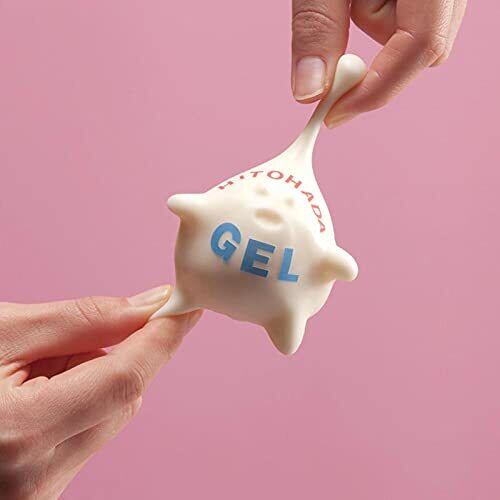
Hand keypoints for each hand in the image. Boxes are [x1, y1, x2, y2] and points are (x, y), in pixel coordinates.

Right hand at [0, 286, 200, 499]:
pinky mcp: (40, 493)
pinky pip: (87, 433)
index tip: (189, 306)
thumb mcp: (1, 333)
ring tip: (38, 368)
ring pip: (108, 415)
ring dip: (93, 377)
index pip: (125, 378)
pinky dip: (79, 400)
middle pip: (122, 398)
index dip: (164, 337)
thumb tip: (149, 306)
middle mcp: (37, 478)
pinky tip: (35, 392)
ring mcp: (39, 493)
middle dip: (116, 354)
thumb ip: (81, 320)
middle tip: (79, 336)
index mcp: (21, 433)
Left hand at [291, 0, 466, 126]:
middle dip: (376, 52)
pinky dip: (382, 11)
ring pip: (415, 32)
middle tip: (336, 33)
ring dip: (374, 22)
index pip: (423, 46)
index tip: (333, 116)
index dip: (376, 89)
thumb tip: (309, 93)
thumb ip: (317, 28)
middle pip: (424, 47)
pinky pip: (412, 16)